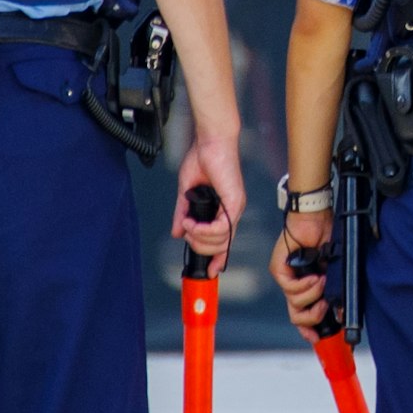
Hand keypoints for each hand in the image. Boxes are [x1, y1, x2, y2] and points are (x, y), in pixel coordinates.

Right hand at [172, 129, 238, 258]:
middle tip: (185, 233)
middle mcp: (233, 211)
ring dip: (199, 237)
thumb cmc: (202, 159)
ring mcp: (236, 208)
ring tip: (187, 224)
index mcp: (224, 209)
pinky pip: (222, 228)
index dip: (217, 259)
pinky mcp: (235, 202)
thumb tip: (177, 232)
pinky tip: (192, 223)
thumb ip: (182, 213)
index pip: (225, 241)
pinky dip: (205, 230)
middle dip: (199, 246)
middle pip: (221, 246)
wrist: (210, 141)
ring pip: (222, 240)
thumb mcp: (187, 192)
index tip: (209, 271)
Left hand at [273, 209, 334, 329]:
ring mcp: (284, 277)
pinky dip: (305, 285)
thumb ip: (335, 291)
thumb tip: (339, 312)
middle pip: (296, 316)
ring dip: (313, 295)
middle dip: (312, 317)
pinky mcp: (278, 269)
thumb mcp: (335, 270)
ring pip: (295, 303)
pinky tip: (314, 276)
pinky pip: (291, 289)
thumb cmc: (326, 239)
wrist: (315, 218)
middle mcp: (293, 284)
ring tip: (322, 280)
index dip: (309, 329)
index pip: (302, 314)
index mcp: (306, 286)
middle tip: (324, 306)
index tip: (317, 337)